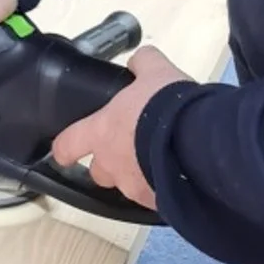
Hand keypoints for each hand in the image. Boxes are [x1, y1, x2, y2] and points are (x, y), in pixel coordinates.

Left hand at [50, 46, 192, 209]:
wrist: (198, 141)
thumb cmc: (166, 107)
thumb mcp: (155, 72)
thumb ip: (143, 64)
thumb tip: (140, 61)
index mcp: (101, 133)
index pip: (67, 144)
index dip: (65, 147)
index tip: (64, 151)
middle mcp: (112, 164)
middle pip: (98, 172)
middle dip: (109, 164)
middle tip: (128, 151)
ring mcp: (133, 187)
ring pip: (127, 186)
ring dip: (137, 176)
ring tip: (159, 163)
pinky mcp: (157, 202)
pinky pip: (153, 196)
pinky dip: (161, 187)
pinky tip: (177, 175)